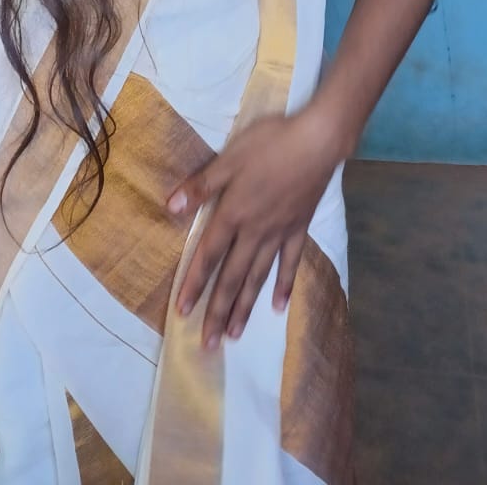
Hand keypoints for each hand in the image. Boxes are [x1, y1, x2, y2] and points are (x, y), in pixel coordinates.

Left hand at [166, 106, 344, 349]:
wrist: (316, 142)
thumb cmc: (269, 144)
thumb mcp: (229, 158)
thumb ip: (201, 186)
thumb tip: (170, 208)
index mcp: (233, 214)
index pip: (208, 256)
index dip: (194, 284)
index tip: (182, 313)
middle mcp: (255, 232)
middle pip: (232, 277)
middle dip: (218, 311)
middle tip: (209, 344)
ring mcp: (280, 234)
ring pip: (258, 277)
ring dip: (245, 307)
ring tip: (235, 335)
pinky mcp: (299, 229)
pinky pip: (290, 263)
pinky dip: (284, 286)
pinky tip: (279, 307)